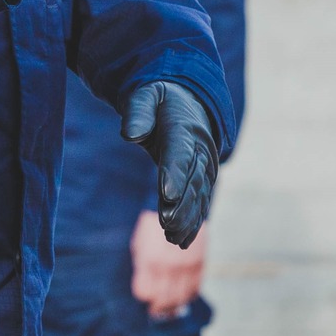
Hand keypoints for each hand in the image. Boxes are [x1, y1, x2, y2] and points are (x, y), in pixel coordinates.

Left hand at [123, 80, 219, 247]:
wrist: (187, 102)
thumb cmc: (159, 99)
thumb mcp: (145, 95)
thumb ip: (138, 112)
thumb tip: (130, 134)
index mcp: (184, 128)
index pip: (180, 153)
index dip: (175, 174)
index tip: (168, 195)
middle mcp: (200, 149)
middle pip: (193, 179)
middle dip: (182, 204)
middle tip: (167, 223)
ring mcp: (205, 165)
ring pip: (199, 195)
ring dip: (188, 218)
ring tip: (174, 237)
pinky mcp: (203, 178)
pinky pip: (200, 201)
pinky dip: (192, 221)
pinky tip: (180, 240)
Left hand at [131, 209, 207, 319]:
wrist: (177, 207)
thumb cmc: (151, 227)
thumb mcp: (139, 245)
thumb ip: (142, 267)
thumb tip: (146, 288)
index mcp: (149, 261)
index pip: (146, 293)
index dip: (144, 297)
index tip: (144, 298)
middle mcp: (168, 267)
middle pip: (164, 300)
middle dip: (159, 309)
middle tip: (156, 312)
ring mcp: (186, 267)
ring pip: (181, 298)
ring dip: (174, 307)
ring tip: (170, 309)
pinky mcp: (199, 264)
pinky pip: (195, 288)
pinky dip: (188, 296)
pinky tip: (183, 297)